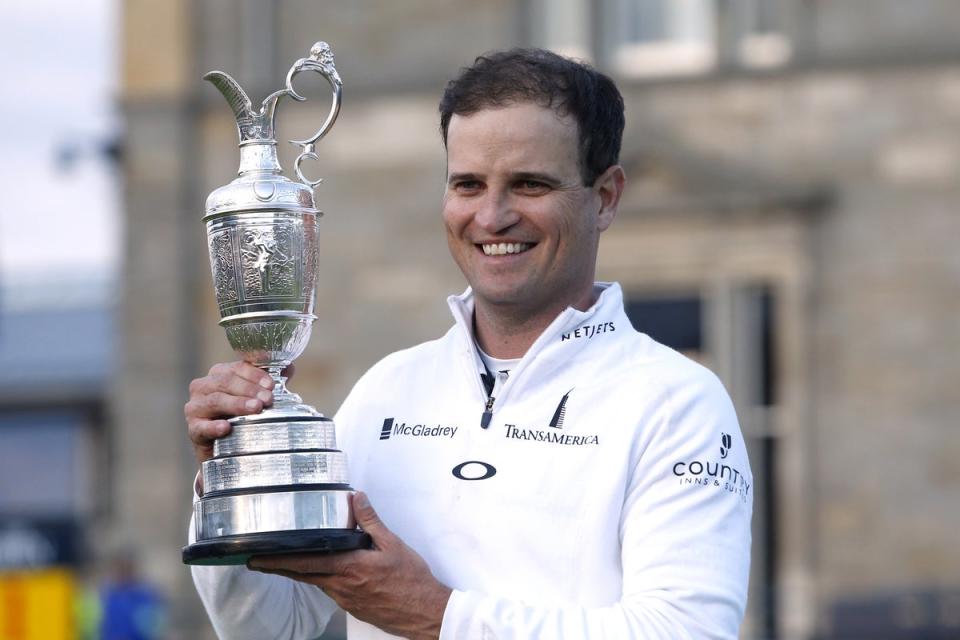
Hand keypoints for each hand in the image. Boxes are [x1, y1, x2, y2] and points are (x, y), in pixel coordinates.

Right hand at [184, 361, 277, 464]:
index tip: (271, 385)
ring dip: (236, 403)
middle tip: (267, 400)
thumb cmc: (241, 417)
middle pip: (225, 382)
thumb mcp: (255, 397)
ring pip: (214, 400)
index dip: (255, 375)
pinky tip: (226, 428)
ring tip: (255, 408)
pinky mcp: (193, 430)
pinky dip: (213, 427)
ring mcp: (195, 408)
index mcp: (218, 374)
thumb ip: (271, 381)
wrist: (223, 450)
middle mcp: (203, 387)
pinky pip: (201, 427)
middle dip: (249, 389)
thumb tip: (289, 367)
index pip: (237, 368)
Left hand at [249, 492, 451, 639]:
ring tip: (288, 560)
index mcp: (348, 568)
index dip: (277, 561)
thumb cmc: (411, 579)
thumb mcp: (393, 543)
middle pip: (302, 575)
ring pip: (316, 582)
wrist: (424, 612)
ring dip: (301, 572)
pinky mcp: (353, 607)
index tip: (256, 558)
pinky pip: (330, 590)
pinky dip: (321, 579)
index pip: (304, 563)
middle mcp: (341, 586)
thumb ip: (370, 521)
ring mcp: (346, 599)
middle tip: (257, 560)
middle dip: (278, 567)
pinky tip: (325, 571)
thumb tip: (356, 498)